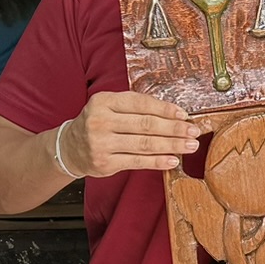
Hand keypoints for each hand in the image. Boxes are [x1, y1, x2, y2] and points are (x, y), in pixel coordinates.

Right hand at [58, 91, 201, 176]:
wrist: (70, 148)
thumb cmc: (98, 123)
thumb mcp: (110, 107)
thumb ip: (136, 107)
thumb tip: (175, 113)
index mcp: (104, 101)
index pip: (140, 103)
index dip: (165, 109)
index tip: (184, 115)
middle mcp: (100, 121)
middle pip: (145, 125)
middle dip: (174, 129)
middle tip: (194, 131)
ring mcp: (101, 143)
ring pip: (144, 144)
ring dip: (171, 145)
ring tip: (190, 145)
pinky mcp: (104, 163)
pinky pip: (137, 162)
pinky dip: (158, 161)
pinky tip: (173, 160)